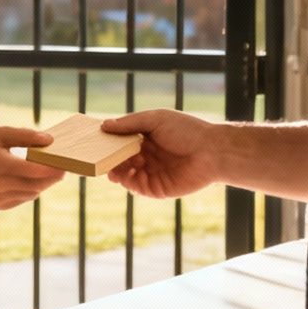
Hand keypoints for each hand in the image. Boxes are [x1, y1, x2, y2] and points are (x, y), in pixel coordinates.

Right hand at [0, 127, 65, 209]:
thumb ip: (25, 136)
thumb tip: (50, 140)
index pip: (35, 171)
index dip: (54, 169)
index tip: (67, 163)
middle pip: (37, 185)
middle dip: (53, 177)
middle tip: (64, 167)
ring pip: (32, 194)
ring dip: (43, 183)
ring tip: (48, 170)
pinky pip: (22, 198)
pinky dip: (30, 189)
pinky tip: (30, 178)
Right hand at [102, 110, 221, 199]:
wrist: (212, 151)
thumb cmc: (186, 130)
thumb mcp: (154, 120)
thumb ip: (129, 123)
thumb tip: (104, 126)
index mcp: (147, 139)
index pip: (122, 143)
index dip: (110, 144)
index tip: (95, 144)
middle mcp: (149, 157)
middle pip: (122, 161)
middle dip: (110, 161)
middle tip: (98, 160)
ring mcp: (153, 173)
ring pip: (127, 176)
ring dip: (117, 173)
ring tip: (109, 169)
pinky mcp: (158, 189)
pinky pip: (138, 187)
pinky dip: (128, 183)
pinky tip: (124, 176)